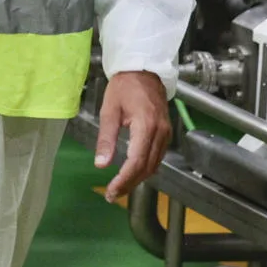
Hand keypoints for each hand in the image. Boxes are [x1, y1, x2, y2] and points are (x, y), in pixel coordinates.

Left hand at [96, 70, 170, 200]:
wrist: (144, 72)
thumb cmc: (124, 88)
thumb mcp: (109, 112)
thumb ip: (106, 139)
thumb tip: (101, 164)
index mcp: (146, 127)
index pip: (136, 162)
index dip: (124, 180)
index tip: (111, 192)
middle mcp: (160, 133)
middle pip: (147, 167)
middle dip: (130, 183)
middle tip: (112, 195)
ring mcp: (166, 134)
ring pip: (154, 165)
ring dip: (138, 178)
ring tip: (119, 187)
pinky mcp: (165, 133)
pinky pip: (157, 156)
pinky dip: (145, 168)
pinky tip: (132, 172)